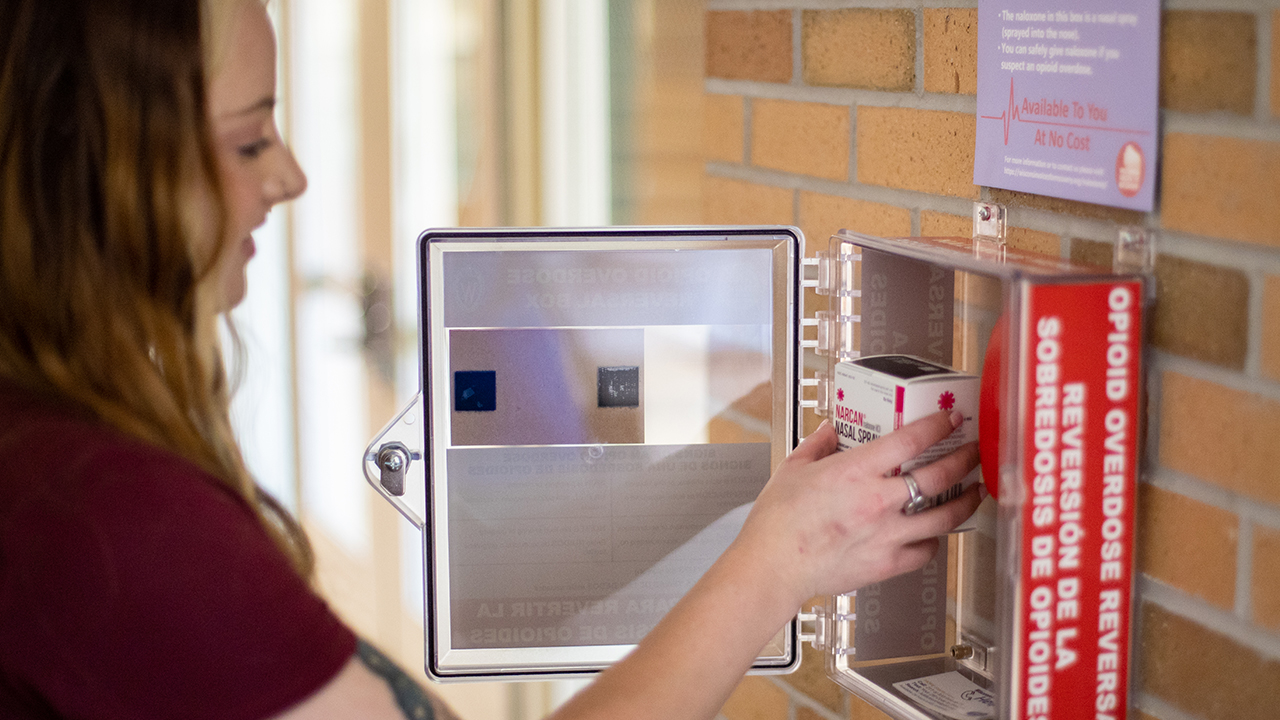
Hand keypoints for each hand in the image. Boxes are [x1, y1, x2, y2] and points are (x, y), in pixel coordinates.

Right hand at [728, 410, 981, 611]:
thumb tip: (831, 430)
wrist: (772, 566)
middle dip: (964, 458)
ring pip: (945, 517)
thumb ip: (818, 444)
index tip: (951, 418)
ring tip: (974, 491)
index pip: (911, 440)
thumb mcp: (793, 469)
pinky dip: (935, 540)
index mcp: (855, 471)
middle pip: (940, 475)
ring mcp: (887, 535)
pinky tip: (934, 532)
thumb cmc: (777, 522)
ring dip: (966, 501)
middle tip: (973, 450)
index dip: (939, 425)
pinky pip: (927, 550)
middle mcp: (878, 501)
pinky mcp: (887, 564)